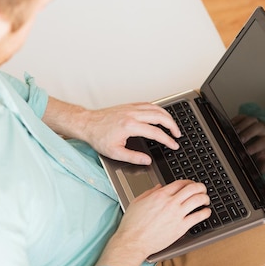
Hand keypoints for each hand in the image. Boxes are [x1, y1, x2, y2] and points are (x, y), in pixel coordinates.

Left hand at [43, 99, 180, 164]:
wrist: (87, 124)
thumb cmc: (98, 137)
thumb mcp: (115, 153)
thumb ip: (133, 157)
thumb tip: (146, 160)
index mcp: (130, 126)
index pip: (155, 132)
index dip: (167, 140)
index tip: (173, 144)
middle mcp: (132, 114)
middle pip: (160, 116)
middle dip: (172, 125)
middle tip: (177, 134)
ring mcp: (131, 108)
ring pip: (155, 108)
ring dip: (167, 116)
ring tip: (172, 125)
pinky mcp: (129, 105)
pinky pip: (148, 105)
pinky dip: (157, 109)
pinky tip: (160, 115)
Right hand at [96, 180, 210, 265]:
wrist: (133, 241)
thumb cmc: (132, 225)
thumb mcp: (137, 202)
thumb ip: (149, 192)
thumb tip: (159, 187)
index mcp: (160, 195)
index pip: (180, 183)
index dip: (188, 182)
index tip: (190, 184)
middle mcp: (170, 202)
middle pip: (192, 188)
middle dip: (200, 187)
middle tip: (202, 189)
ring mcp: (177, 214)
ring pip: (198, 200)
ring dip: (205, 198)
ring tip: (206, 200)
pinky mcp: (181, 227)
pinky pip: (198, 216)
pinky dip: (205, 213)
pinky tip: (206, 212)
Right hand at [231, 114, 264, 173]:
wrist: (261, 135)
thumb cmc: (261, 149)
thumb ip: (264, 165)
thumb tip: (260, 171)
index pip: (264, 142)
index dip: (256, 146)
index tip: (247, 151)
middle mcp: (262, 129)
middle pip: (257, 127)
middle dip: (249, 133)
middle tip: (240, 140)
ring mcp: (253, 122)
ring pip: (250, 120)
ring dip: (241, 126)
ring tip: (234, 133)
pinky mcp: (245, 117)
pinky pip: (241, 116)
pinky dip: (235, 120)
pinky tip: (229, 126)